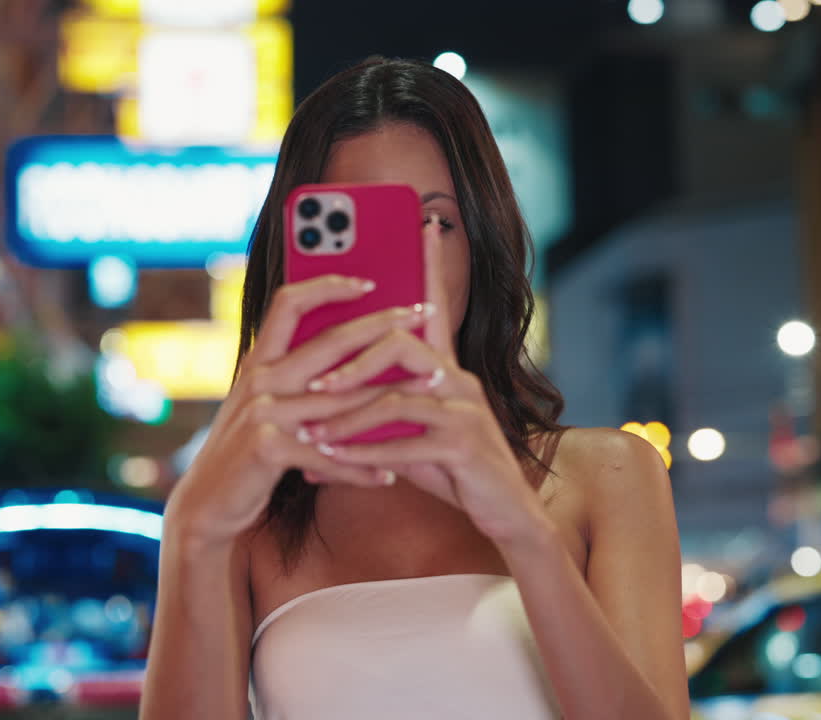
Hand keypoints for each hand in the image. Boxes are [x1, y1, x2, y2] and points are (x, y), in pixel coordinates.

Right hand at [165, 274, 431, 547]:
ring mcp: (263, 412)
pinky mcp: (267, 448)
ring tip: (431, 388)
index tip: (369, 282)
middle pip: (330, 340)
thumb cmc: (247, 453)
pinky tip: (388, 476)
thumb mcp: (265, 406)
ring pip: (340, 397)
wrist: (207, 502)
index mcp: (261, 362)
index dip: (327, 285)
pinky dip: (360, 468)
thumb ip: (295, 379)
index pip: (290, 303)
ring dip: (390, 395)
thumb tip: (350, 354)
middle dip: (382, 324)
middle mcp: (261, 379)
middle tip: (424, 315)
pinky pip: (328, 455)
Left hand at [298, 221, 553, 546]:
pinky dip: (364, 454)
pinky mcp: (465, 447)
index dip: (432, 263)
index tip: (423, 222)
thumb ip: (380, 417)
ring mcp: (465, 412)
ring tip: (312, 433)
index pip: (436, 307)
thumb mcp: (416, 435)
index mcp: (447, 369)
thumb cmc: (457, 471)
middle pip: (402, 344)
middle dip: (352, 362)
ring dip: (348, 416)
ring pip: (396, 398)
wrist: (508, 513)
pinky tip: (335, 462)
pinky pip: (405, 444)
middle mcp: (459, 380)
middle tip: (315, 383)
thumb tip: (321, 418)